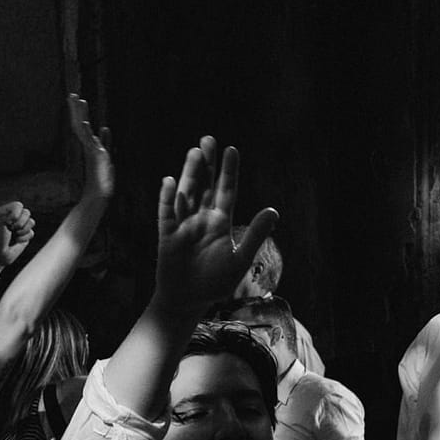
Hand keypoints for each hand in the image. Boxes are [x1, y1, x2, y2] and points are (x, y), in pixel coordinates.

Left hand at [0, 201, 36, 273]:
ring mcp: (20, 226)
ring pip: (31, 222)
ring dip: (22, 230)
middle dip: (20, 222)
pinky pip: (31, 233)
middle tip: (11, 229)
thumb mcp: (1, 221)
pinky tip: (16, 241)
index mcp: (6, 211)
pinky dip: (24, 238)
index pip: (18, 205)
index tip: (7, 222)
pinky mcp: (25, 235)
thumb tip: (27, 216)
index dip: (16, 214)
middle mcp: (14, 217)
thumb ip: (12, 213)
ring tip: (14, 235)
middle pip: (27, 212)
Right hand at [67, 93, 113, 198]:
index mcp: (90, 144)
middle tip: (72, 94)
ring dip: (80, 114)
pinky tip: (83, 122)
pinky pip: (88, 143)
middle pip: (79, 123)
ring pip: (82, 129)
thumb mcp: (106, 153)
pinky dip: (86, 133)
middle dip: (77, 109)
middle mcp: (88, 146)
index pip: (83, 125)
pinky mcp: (93, 158)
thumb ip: (105, 140)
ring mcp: (90, 151)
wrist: (97, 195)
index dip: (80, 112)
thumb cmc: (102, 178)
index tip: (79, 99)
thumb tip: (105, 128)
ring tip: (77, 100)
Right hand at [151, 136, 277, 317]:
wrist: (189, 300)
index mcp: (220, 222)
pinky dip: (167, 198)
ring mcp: (183, 224)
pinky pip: (166, 213)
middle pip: (205, 185)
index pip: (226, 191)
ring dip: (190, 174)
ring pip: (187, 193)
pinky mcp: (167, 234)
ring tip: (195, 152)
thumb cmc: (215, 281)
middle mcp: (201, 218)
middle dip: (207, 164)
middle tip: (209, 139)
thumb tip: (273, 211)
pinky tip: (170, 181)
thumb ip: (255, 234)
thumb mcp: (239, 258)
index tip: (231, 149)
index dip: (228, 171)